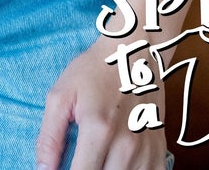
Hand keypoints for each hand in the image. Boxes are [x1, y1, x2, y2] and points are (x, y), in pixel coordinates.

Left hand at [35, 34, 169, 169]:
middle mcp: (127, 145)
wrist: (135, 50)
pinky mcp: (160, 152)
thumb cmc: (95, 70)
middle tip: (81, 159)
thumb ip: (49, 138)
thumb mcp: (61, 95)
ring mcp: (147, 150)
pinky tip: (119, 164)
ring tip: (98, 159)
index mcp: (98, 129)